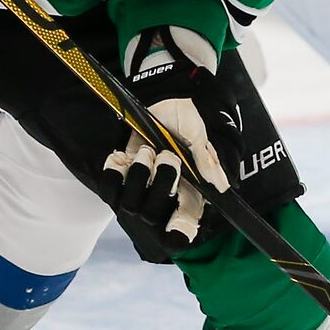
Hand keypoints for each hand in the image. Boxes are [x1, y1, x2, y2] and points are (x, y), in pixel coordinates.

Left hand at [101, 26, 230, 259]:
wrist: (160, 96)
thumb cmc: (186, 117)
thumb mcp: (199, 133)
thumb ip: (207, 159)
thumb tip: (219, 187)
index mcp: (190, 191)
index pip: (184, 224)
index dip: (179, 232)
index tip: (176, 232)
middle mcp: (165, 193)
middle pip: (153, 214)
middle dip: (161, 183)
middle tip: (168, 155)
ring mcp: (142, 185)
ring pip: (129, 203)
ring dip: (138, 175)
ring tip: (148, 150)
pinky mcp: (122, 172)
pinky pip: (110, 186)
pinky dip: (114, 172)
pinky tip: (122, 156)